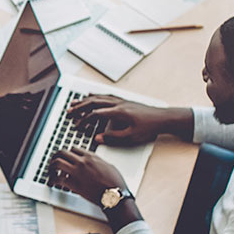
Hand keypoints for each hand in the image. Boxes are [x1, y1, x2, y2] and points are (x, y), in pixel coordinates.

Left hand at [46, 147, 129, 205]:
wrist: (114, 196)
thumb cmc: (115, 184)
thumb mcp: (109, 166)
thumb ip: (99, 162)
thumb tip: (95, 163)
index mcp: (91, 157)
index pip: (73, 149)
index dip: (68, 154)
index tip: (66, 158)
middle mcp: (82, 162)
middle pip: (62, 152)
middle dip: (55, 157)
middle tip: (53, 162)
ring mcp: (77, 172)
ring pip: (57, 163)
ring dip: (51, 166)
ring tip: (50, 171)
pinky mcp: (74, 184)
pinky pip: (58, 179)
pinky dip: (52, 180)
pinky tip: (52, 182)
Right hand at [67, 95, 181, 145]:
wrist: (163, 118)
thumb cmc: (150, 127)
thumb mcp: (131, 137)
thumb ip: (113, 138)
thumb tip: (98, 138)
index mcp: (119, 112)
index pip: (96, 113)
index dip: (84, 119)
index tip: (77, 124)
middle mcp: (119, 104)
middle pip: (94, 102)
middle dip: (80, 106)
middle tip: (70, 110)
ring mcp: (122, 101)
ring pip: (100, 97)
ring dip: (86, 100)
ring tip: (76, 102)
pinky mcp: (125, 101)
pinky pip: (107, 96)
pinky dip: (97, 95)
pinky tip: (93, 96)